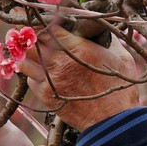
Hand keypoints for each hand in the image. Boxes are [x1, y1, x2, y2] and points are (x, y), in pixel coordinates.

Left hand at [19, 26, 139, 131]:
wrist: (113, 121)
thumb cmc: (120, 88)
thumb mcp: (121, 57)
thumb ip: (108, 40)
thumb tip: (100, 30)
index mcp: (78, 47)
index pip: (49, 28)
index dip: (45, 24)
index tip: (45, 24)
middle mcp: (59, 61)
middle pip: (32, 42)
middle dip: (30, 37)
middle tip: (30, 36)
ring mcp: (50, 79)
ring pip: (25, 61)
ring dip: (27, 56)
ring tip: (31, 54)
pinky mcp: (46, 96)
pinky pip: (30, 80)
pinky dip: (32, 75)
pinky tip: (40, 74)